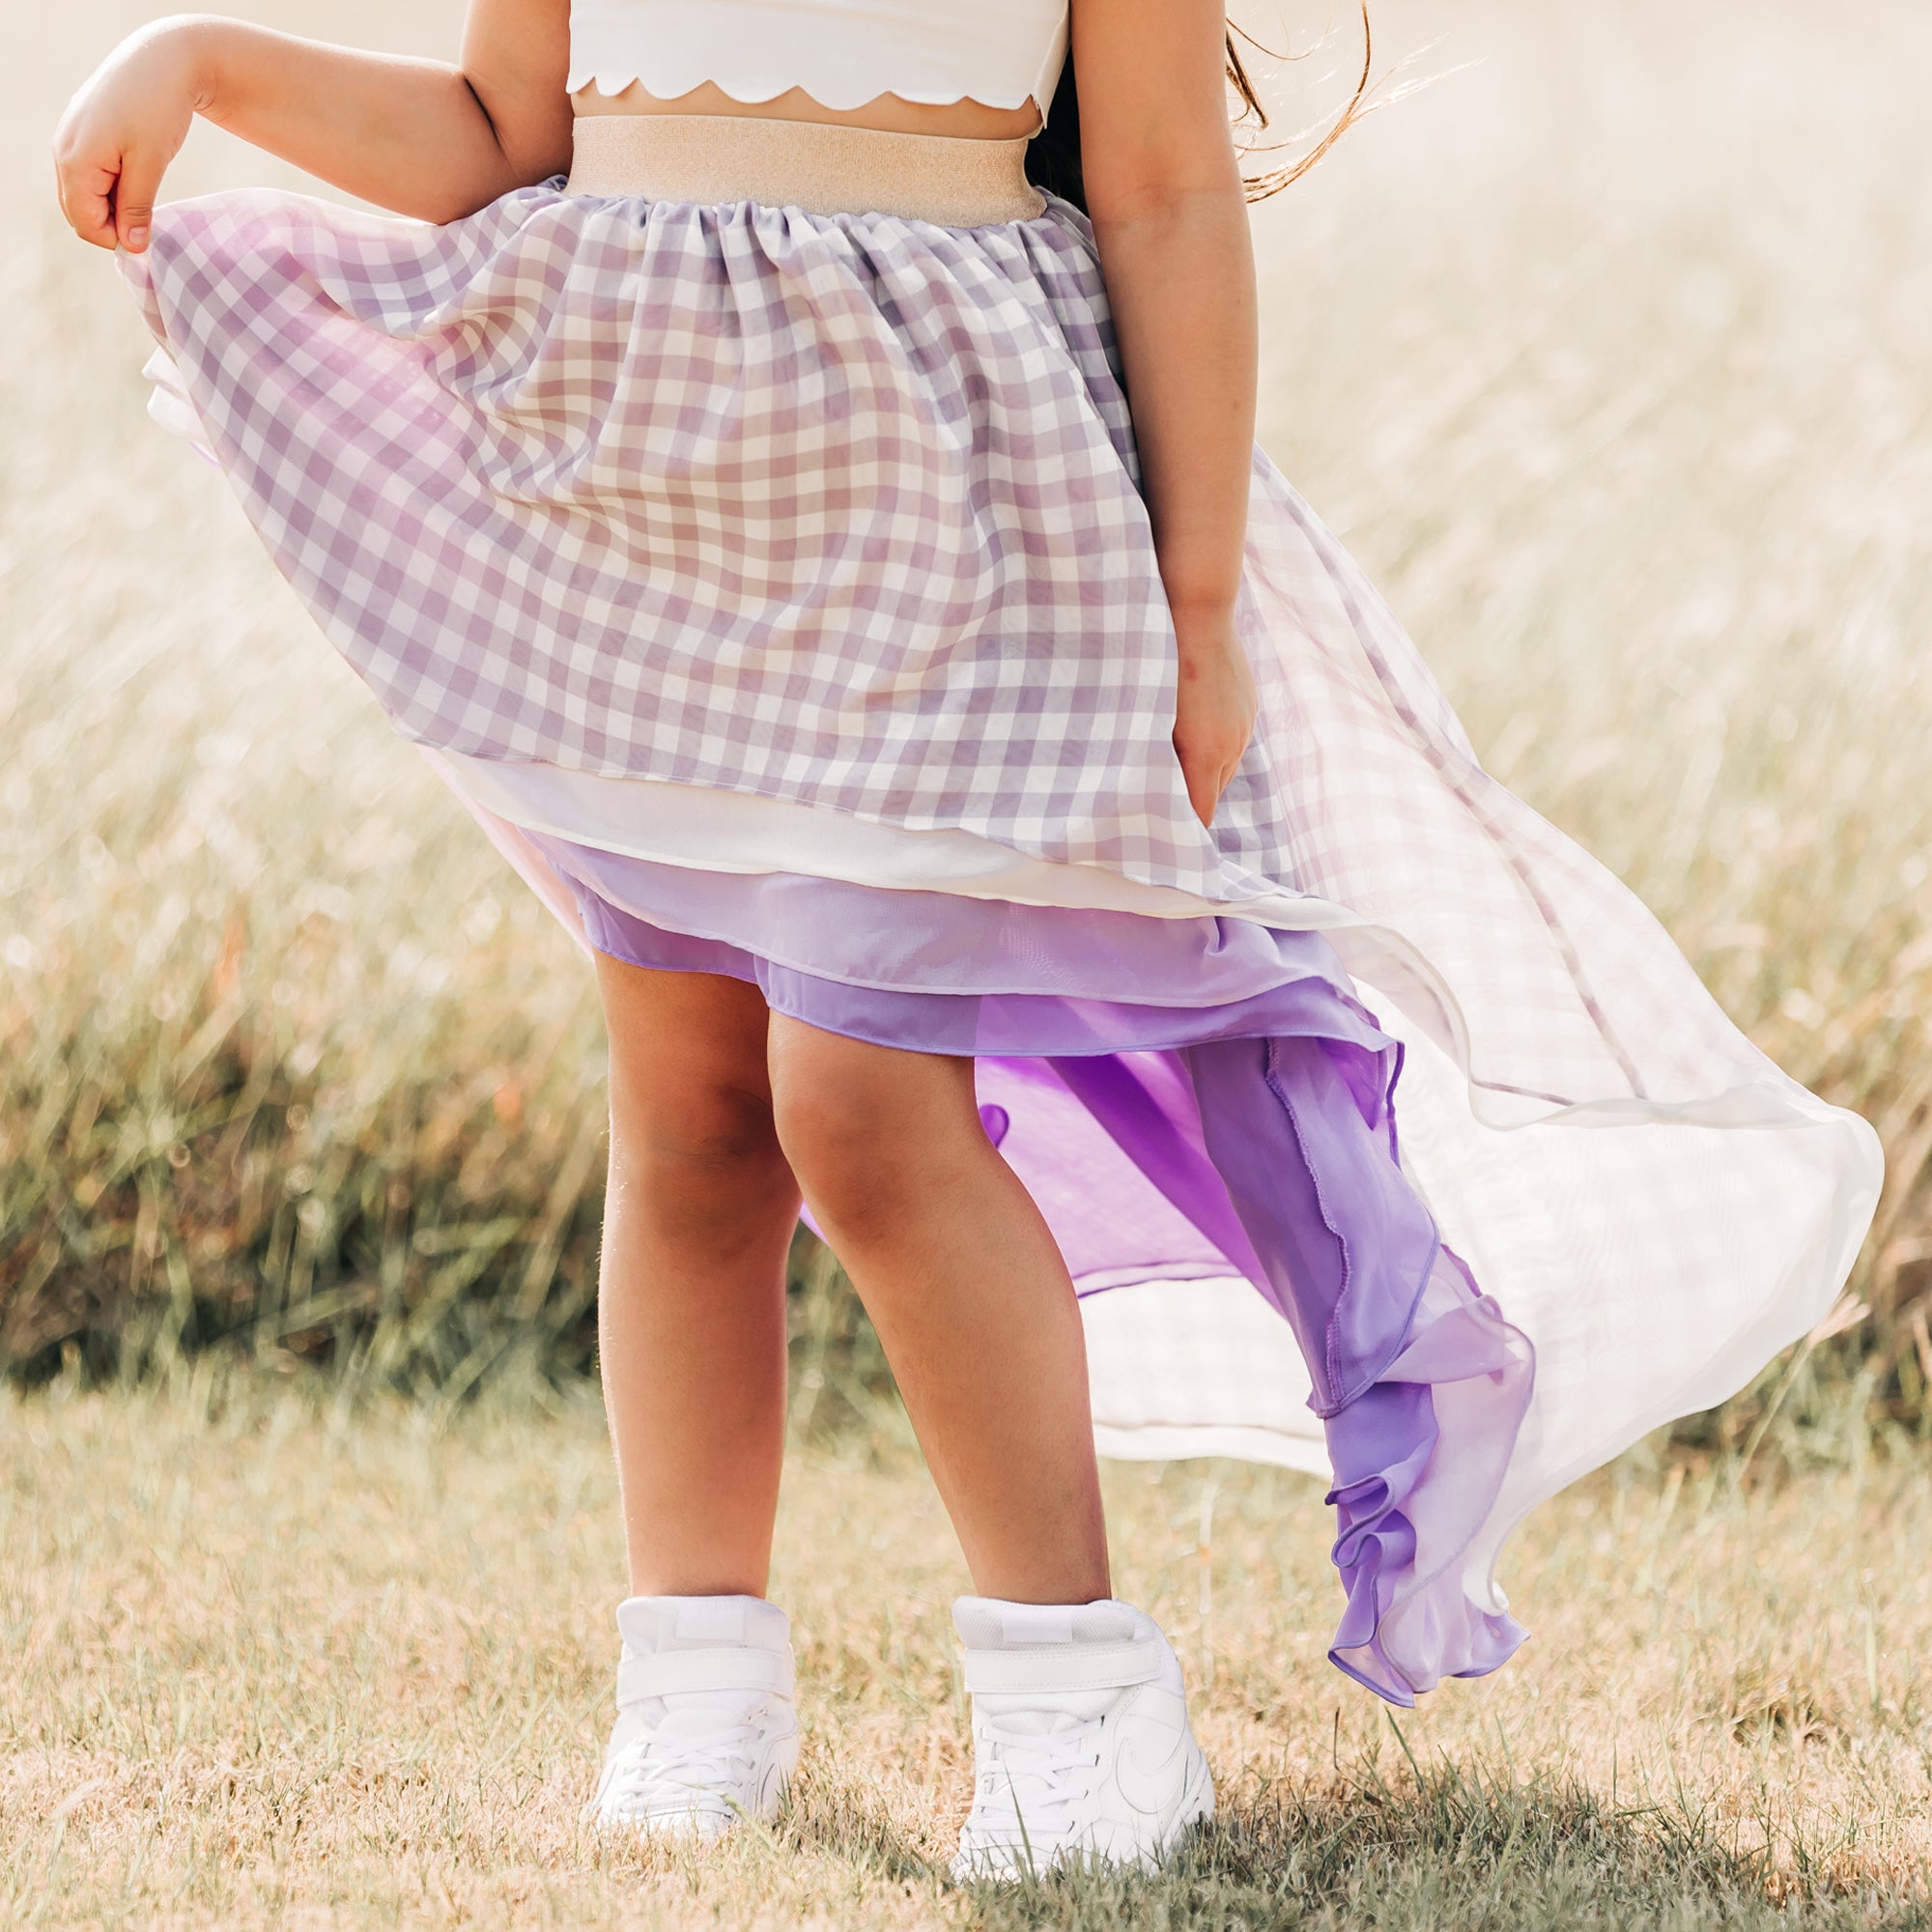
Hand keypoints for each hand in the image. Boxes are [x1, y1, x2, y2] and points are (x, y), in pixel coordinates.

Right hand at [53, 22, 207, 253]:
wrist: (160, 61)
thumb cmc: (156, 110)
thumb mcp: (149, 165)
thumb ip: (136, 208)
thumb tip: (132, 247)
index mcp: (74, 161)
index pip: (85, 223)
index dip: (116, 239)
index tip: (150, 236)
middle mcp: (63, 151)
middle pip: (79, 212)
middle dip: (112, 225)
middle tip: (150, 218)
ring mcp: (69, 141)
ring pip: (84, 195)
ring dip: (113, 206)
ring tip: (145, 190)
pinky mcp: (82, 135)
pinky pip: (89, 175)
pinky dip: (111, 187)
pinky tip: (136, 176)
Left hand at [1170, 602, 1257, 829]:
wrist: (1198, 615)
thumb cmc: (1160, 666)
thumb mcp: (1150, 718)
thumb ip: (1157, 759)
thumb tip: (1153, 789)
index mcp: (1206, 753)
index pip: (1200, 812)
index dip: (1185, 829)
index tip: (1169, 840)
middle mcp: (1233, 745)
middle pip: (1213, 792)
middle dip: (1192, 799)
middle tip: (1164, 805)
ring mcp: (1246, 724)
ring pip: (1225, 765)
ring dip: (1204, 770)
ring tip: (1179, 763)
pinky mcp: (1249, 706)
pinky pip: (1234, 739)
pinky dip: (1215, 744)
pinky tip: (1196, 727)